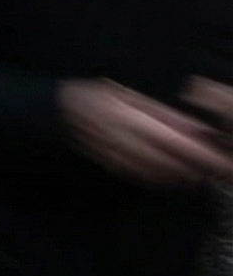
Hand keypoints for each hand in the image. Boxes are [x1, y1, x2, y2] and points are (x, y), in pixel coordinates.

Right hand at [61, 79, 232, 186]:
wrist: (58, 113)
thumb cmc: (95, 98)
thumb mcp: (130, 96)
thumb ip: (163, 115)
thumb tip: (196, 129)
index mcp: (128, 119)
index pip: (172, 141)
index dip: (199, 153)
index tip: (220, 159)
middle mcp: (123, 142)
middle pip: (169, 163)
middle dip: (196, 168)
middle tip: (217, 167)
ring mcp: (118, 160)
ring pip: (159, 175)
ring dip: (183, 175)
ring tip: (201, 171)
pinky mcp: (115, 169)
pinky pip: (145, 179)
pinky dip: (165, 179)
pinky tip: (176, 175)